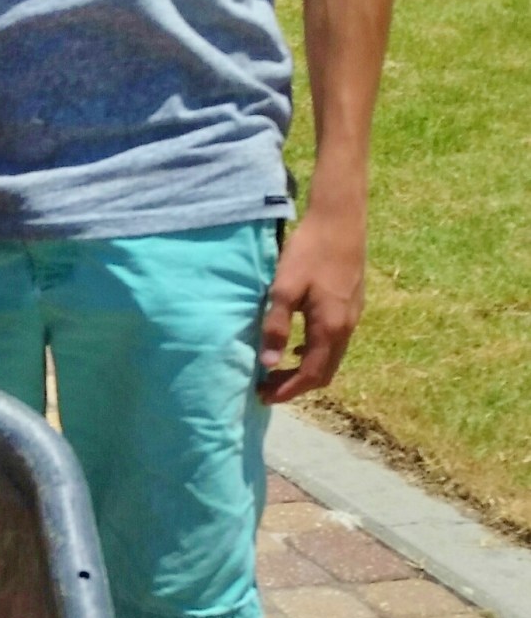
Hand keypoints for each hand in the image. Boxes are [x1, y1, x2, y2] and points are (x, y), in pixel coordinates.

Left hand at [258, 204, 366, 403]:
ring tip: (278, 371)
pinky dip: (316, 353)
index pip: (311, 374)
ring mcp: (353, 315)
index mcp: (330, 327)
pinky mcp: (353, 304)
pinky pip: (336, 342)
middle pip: (325, 372)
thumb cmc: (309, 252)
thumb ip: (276, 327)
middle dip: (297, 385)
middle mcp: (347, 327)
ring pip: (332, 357)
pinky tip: (298, 346)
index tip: (264, 397)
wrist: (340, 219)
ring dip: (306, 370)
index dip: (288, 391)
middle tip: (267, 388)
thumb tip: (269, 364)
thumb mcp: (284, 289)